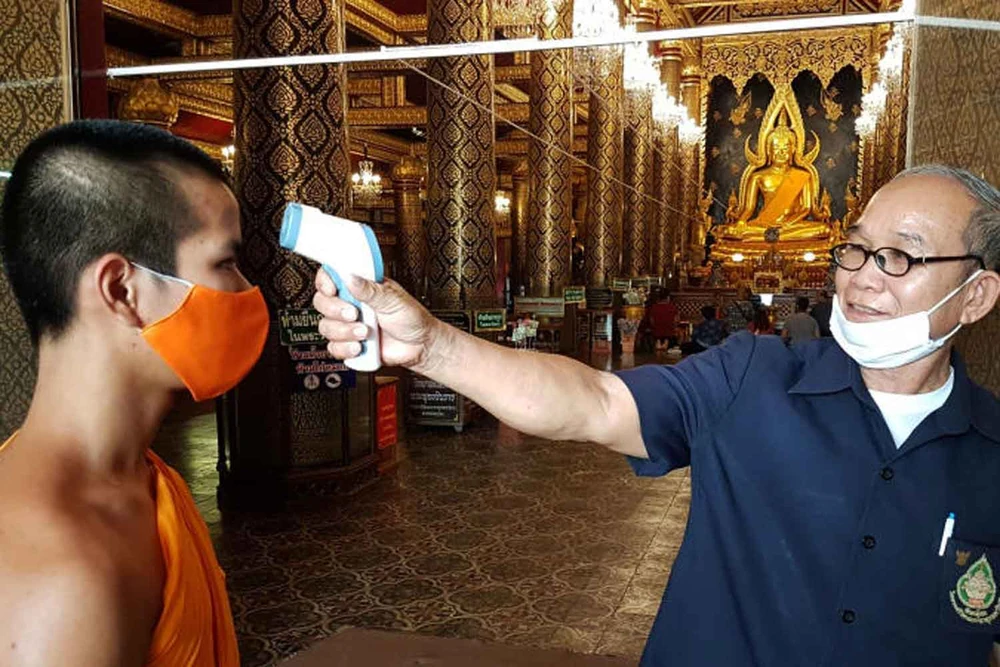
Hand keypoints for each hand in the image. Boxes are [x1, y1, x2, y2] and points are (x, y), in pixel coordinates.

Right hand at [312, 269, 438, 369]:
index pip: (331, 276)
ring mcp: (347, 325)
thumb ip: (371, 289)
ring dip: (345, 331)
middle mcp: (350, 304)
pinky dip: (346, 348)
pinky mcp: (349, 344)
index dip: (325, 281)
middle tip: (355, 314)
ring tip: (365, 332)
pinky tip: (361, 346)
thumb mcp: (394, 299)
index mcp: (360, 287)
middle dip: (336, 310)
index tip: (332, 289)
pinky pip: (333, 347)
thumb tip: (351, 277)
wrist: (420, 346)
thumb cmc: (411, 318)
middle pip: (322, 302)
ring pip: (326, 326)